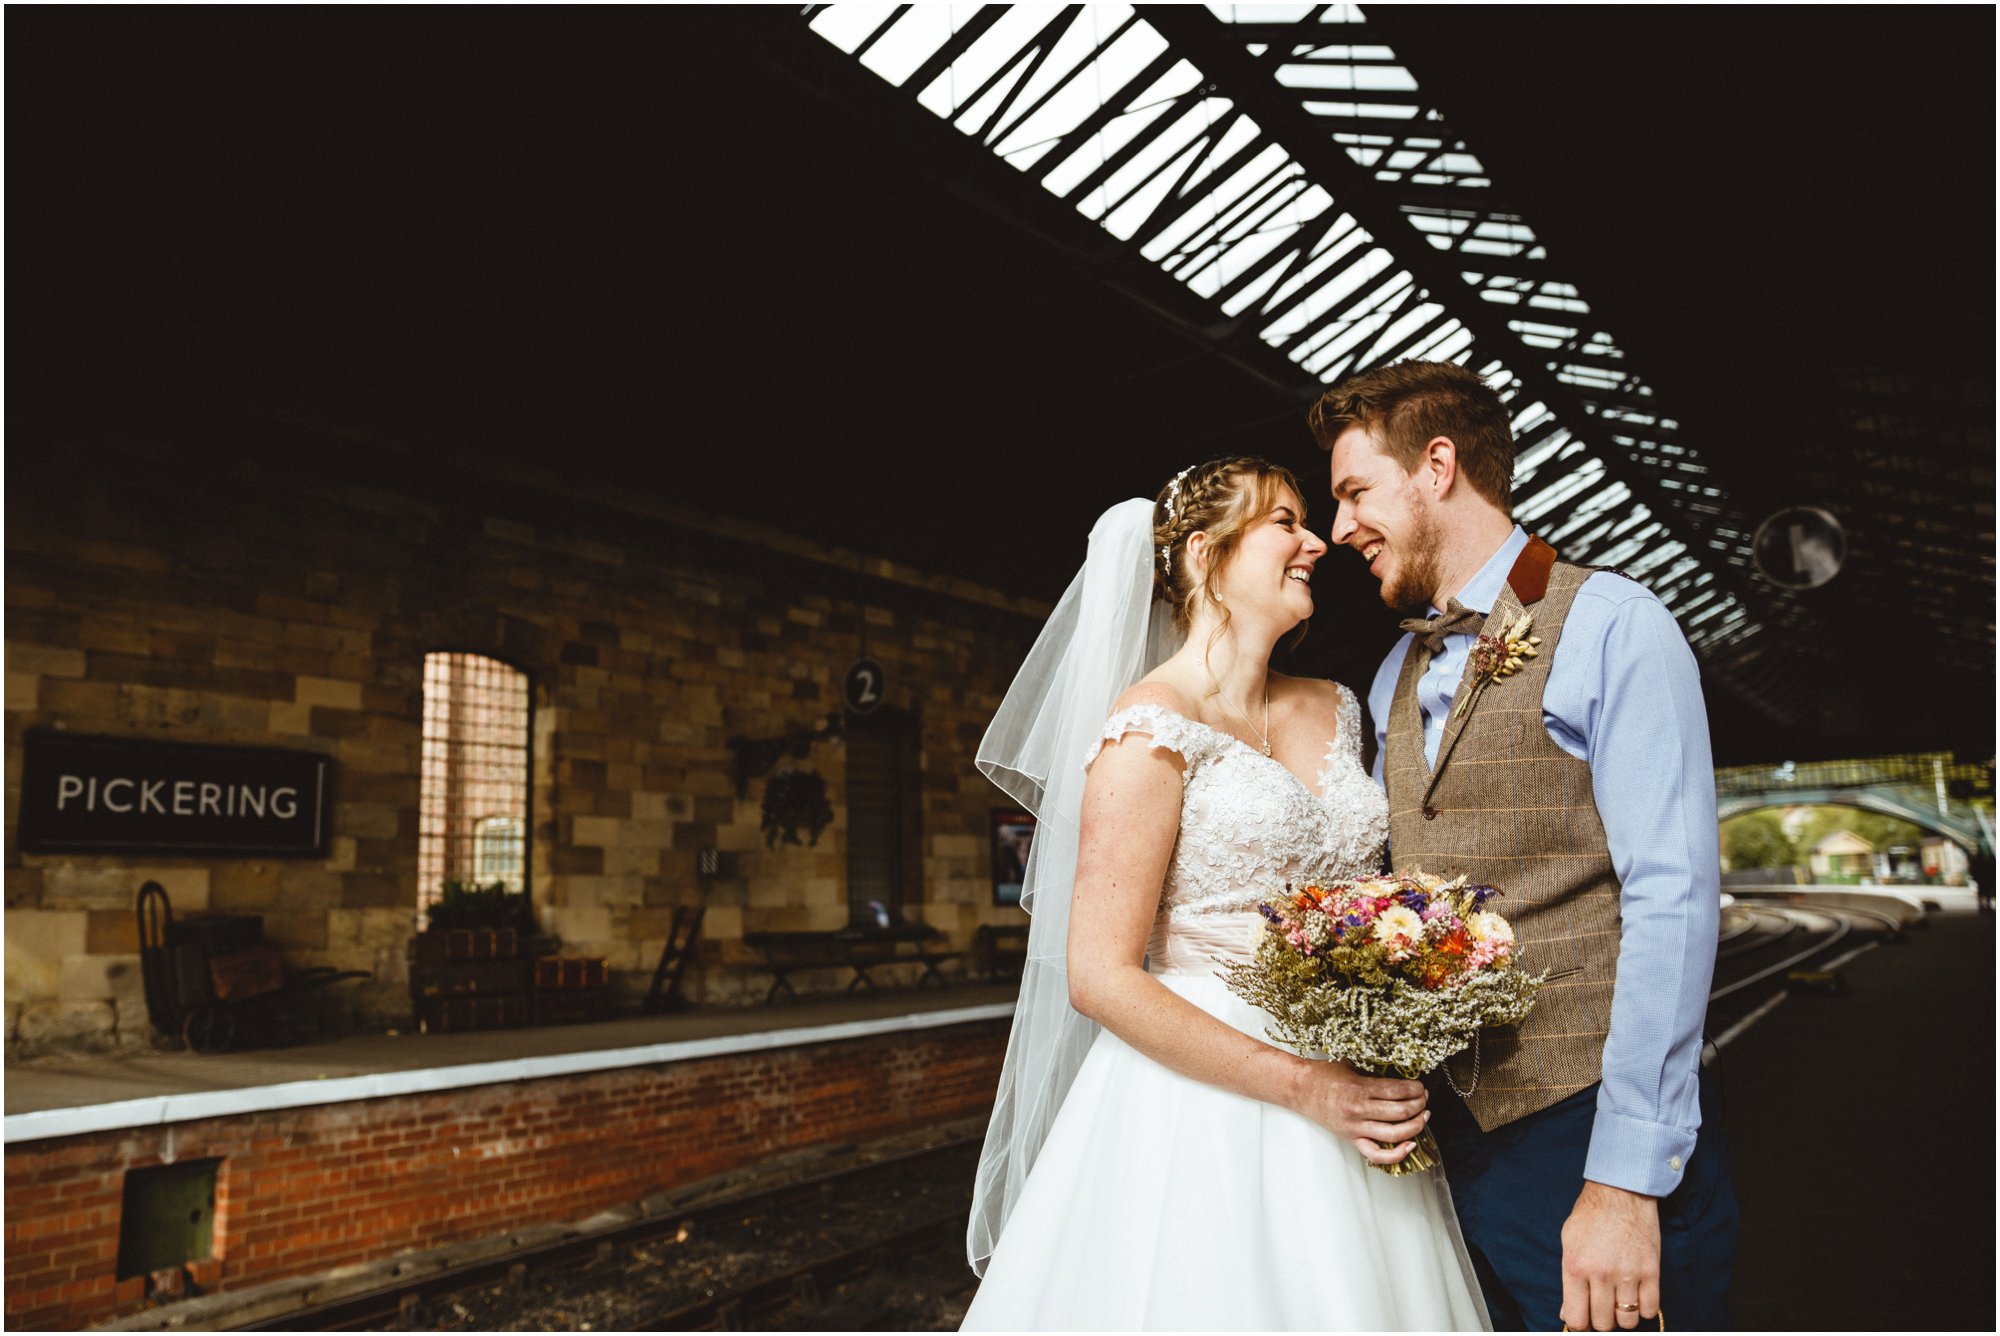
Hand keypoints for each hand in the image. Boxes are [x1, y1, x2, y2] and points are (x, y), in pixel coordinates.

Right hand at [1289, 1058, 1428, 1164]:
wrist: (1301, 1090)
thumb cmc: (1325, 1074)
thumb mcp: (1351, 1064)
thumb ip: (1374, 1068)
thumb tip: (1401, 1066)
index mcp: (1359, 1088)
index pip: (1397, 1091)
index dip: (1415, 1089)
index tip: (1421, 1087)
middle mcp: (1359, 1109)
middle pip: (1400, 1112)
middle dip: (1419, 1105)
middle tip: (1424, 1099)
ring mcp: (1356, 1127)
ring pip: (1395, 1133)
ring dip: (1415, 1126)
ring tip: (1423, 1117)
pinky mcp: (1352, 1139)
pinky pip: (1377, 1154)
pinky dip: (1397, 1154)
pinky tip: (1410, 1145)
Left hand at [1559, 1180, 1660, 1330]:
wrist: (1620, 1192)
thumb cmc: (1591, 1215)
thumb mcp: (1569, 1243)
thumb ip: (1568, 1281)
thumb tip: (1568, 1313)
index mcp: (1575, 1268)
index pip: (1576, 1318)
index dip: (1579, 1324)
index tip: (1584, 1320)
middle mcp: (1601, 1275)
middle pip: (1602, 1323)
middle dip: (1601, 1320)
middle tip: (1602, 1307)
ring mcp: (1627, 1274)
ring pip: (1626, 1321)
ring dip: (1623, 1316)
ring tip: (1619, 1301)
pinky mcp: (1651, 1271)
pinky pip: (1650, 1308)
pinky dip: (1644, 1308)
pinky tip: (1637, 1296)